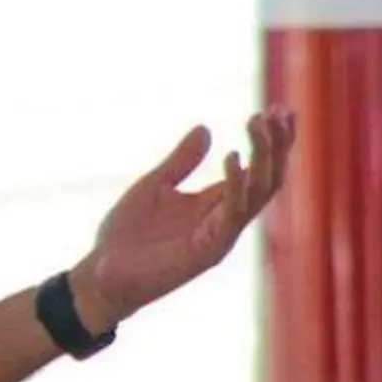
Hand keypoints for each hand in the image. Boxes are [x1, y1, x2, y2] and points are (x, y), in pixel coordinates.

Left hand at [70, 107, 295, 330]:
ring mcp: (220, 236)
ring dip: (263, 157)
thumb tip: (205, 128)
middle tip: (280, 112)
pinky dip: (237, 185)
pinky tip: (233, 157)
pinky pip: (232, 215)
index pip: (256, 170)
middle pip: (267, 179)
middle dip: (277, 145)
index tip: (279, 109)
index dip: (271, 142)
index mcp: (215, 204)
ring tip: (258, 122)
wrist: (102, 273)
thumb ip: (182, 160)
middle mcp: (225, 219)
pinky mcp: (208, 251)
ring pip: (259, 194)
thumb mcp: (155, 185)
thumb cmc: (127, 234)